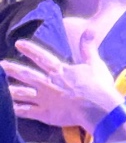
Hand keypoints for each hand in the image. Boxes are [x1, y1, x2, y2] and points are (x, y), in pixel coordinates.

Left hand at [2, 30, 121, 131]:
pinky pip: (27, 111)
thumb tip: (90, 29)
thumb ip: (88, 48)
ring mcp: (45, 99)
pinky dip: (17, 109)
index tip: (18, 44)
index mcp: (60, 71)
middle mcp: (48, 83)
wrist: (97, 108)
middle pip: (27, 75)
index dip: (30, 50)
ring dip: (11, 89)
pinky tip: (9, 107)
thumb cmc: (98, 86)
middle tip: (2, 64)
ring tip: (1, 87)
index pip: (42, 57)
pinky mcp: (45, 114)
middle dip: (13, 69)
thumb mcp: (94, 63)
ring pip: (23, 93)